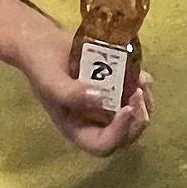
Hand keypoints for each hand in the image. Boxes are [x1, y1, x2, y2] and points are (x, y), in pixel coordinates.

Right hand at [15, 18, 151, 157]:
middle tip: (138, 95)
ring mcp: (107, 105)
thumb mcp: (49, 81)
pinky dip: (143, 86)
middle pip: (124, 136)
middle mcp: (94, 122)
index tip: (126, 109)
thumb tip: (100, 99)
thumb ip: (70, 94)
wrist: (43, 42)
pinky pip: (135, 95)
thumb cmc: (42, 65)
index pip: (101, 145)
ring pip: (135, 117)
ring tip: (142, 83)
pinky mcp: (115, 88)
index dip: (117, 133)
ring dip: (144, 104)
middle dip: (136, 121)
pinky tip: (140, 74)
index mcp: (77, 128)